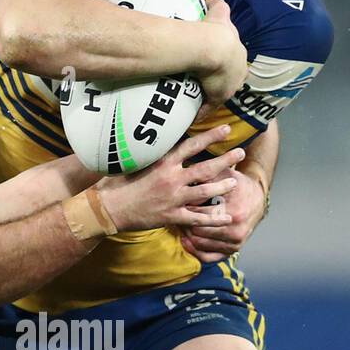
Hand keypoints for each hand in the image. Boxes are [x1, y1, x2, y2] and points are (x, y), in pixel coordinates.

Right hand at [98, 124, 242, 233]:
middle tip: (240, 153)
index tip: (226, 130)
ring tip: (235, 183)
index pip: (192, 145)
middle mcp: (172, 179)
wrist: (109, 208)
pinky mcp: (171, 216)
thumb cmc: (118, 183)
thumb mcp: (135, 161)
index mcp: (163, 163)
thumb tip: (162, 139)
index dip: (211, 137)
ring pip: (205, 193)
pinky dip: (213, 219)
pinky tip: (226, 218)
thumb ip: (153, 153)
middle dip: (225, 160)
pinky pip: (197, 218)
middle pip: (205, 168)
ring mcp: (173, 199)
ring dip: (222, 187)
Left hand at [180, 167, 266, 259]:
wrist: (257, 199)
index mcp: (233, 212)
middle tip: (175, 214)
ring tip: (180, 223)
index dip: (185, 207)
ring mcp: (234, 243)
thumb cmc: (238, 185)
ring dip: (187, 234)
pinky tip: (185, 241)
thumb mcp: (225, 175)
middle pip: (197, 230)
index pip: (199, 214)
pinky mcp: (232, 250)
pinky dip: (195, 250)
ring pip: (199, 243)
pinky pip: (208, 257)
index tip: (177, 202)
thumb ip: (207, 176)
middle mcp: (235, 230)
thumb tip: (187, 176)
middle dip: (184, 221)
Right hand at [196, 0, 247, 106]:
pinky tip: (194, 115)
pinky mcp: (219, 97)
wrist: (212, 46)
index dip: (230, 61)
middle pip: (233, 78)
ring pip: (222, 93)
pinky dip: (202, 111)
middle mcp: (239, 71)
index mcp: (240, 54)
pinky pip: (210, 107)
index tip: (221, 62)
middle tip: (210, 80)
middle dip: (224, 79)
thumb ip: (218, 4)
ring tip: (201, 96)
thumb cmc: (215, 29)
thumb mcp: (219, 12)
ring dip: (213, 94)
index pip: (238, 60)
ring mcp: (230, 86)